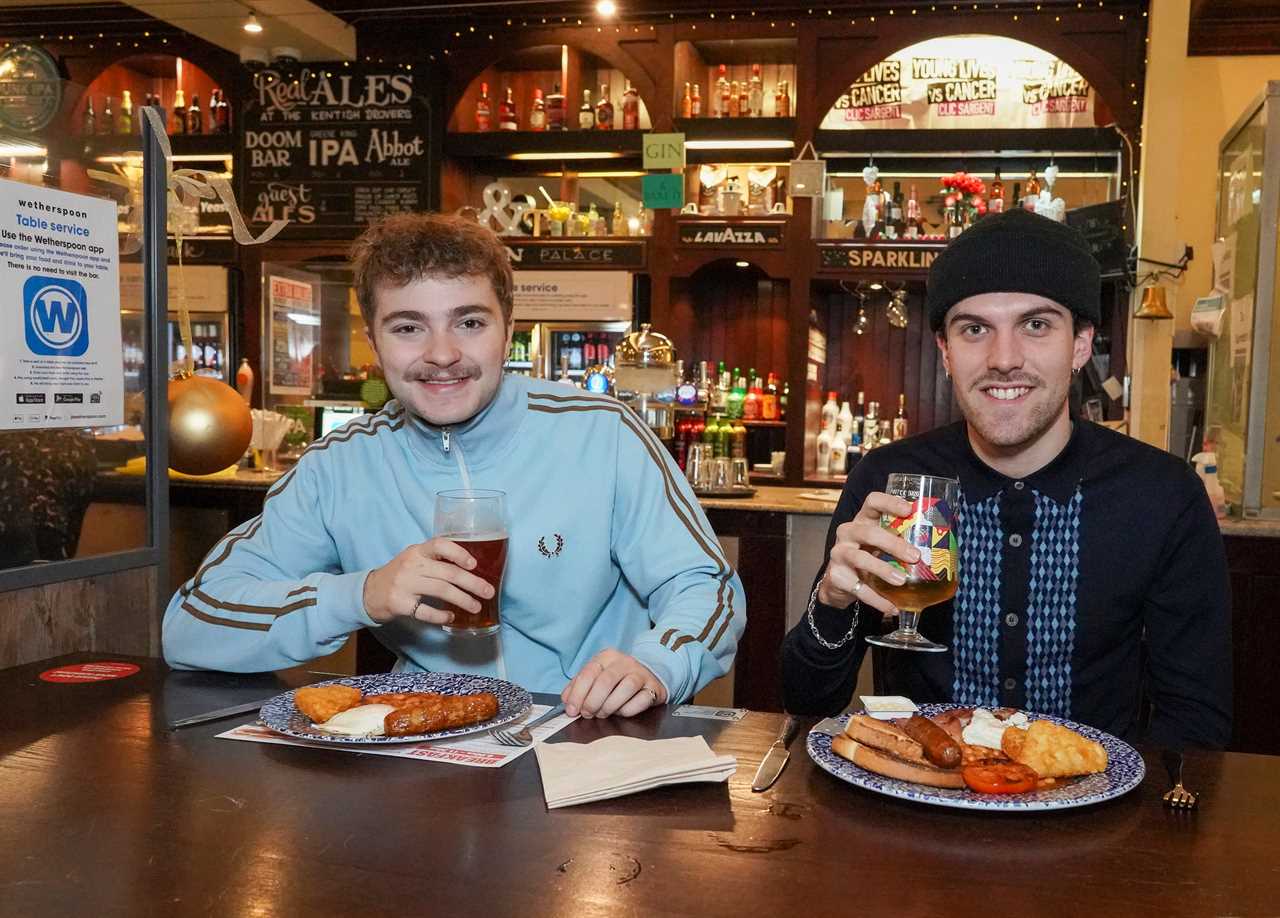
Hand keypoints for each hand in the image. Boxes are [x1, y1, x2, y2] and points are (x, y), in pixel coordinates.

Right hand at [362, 538, 495, 625]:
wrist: (369, 592)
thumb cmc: (401, 575)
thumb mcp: (415, 560)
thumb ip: (437, 560)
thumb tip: (474, 569)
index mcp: (418, 551)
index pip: (440, 545)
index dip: (459, 553)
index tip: (474, 564)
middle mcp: (412, 565)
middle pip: (448, 573)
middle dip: (472, 583)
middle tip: (488, 592)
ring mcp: (404, 584)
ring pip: (441, 591)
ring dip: (463, 600)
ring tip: (476, 606)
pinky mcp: (400, 604)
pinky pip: (426, 611)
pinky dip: (441, 616)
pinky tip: (451, 618)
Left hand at [562, 649, 667, 718]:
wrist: (648, 675)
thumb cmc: (616, 680)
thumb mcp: (596, 677)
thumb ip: (579, 687)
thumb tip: (567, 701)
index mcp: (606, 657)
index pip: (588, 673)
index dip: (577, 694)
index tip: (572, 710)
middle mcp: (624, 662)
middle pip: (605, 681)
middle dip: (592, 702)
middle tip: (587, 714)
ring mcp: (641, 673)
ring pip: (625, 689)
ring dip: (609, 707)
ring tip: (603, 713)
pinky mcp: (653, 687)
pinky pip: (641, 700)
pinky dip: (628, 710)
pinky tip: (621, 711)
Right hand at [817, 490, 918, 615]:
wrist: (840, 582)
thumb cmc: (868, 557)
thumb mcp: (882, 544)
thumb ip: (902, 541)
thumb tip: (942, 548)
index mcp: (863, 520)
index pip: (873, 502)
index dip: (889, 502)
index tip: (909, 510)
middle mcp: (848, 533)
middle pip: (868, 532)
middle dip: (893, 544)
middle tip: (914, 556)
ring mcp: (839, 554)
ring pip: (860, 558)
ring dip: (883, 570)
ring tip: (901, 581)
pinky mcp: (836, 576)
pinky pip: (858, 588)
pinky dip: (877, 599)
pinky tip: (892, 606)